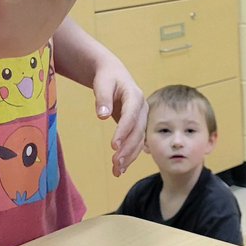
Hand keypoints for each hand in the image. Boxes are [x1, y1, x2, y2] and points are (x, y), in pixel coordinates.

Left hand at [93, 54, 147, 174]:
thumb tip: (102, 116)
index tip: (113, 145)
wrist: (113, 74)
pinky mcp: (137, 126)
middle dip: (128, 148)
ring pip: (139, 140)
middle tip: (116, 162)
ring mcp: (142, 118)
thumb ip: (102, 98)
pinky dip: (129, 156)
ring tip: (117, 170)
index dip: (123, 131)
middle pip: (138, 131)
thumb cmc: (107, 77)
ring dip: (129, 156)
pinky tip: (120, 169)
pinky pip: (136, 143)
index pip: (131, 116)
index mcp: (135, 96)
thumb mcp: (102, 83)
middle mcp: (143, 109)